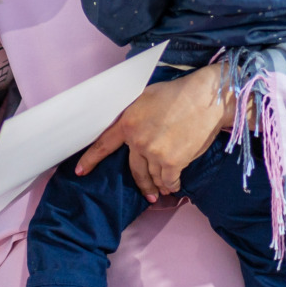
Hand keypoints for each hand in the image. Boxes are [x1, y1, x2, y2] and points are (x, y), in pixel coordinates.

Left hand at [75, 62, 233, 201]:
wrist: (205, 98)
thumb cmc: (177, 93)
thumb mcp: (145, 97)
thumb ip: (133, 114)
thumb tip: (128, 125)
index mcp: (128, 122)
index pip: (104, 144)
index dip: (91, 159)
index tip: (80, 171)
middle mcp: (138, 141)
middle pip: (134, 169)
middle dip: (141, 183)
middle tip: (146, 193)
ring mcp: (154, 153)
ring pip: (152, 176)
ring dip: (157, 185)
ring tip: (161, 190)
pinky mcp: (173, 163)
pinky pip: (168, 180)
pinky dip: (171, 185)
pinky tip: (173, 186)